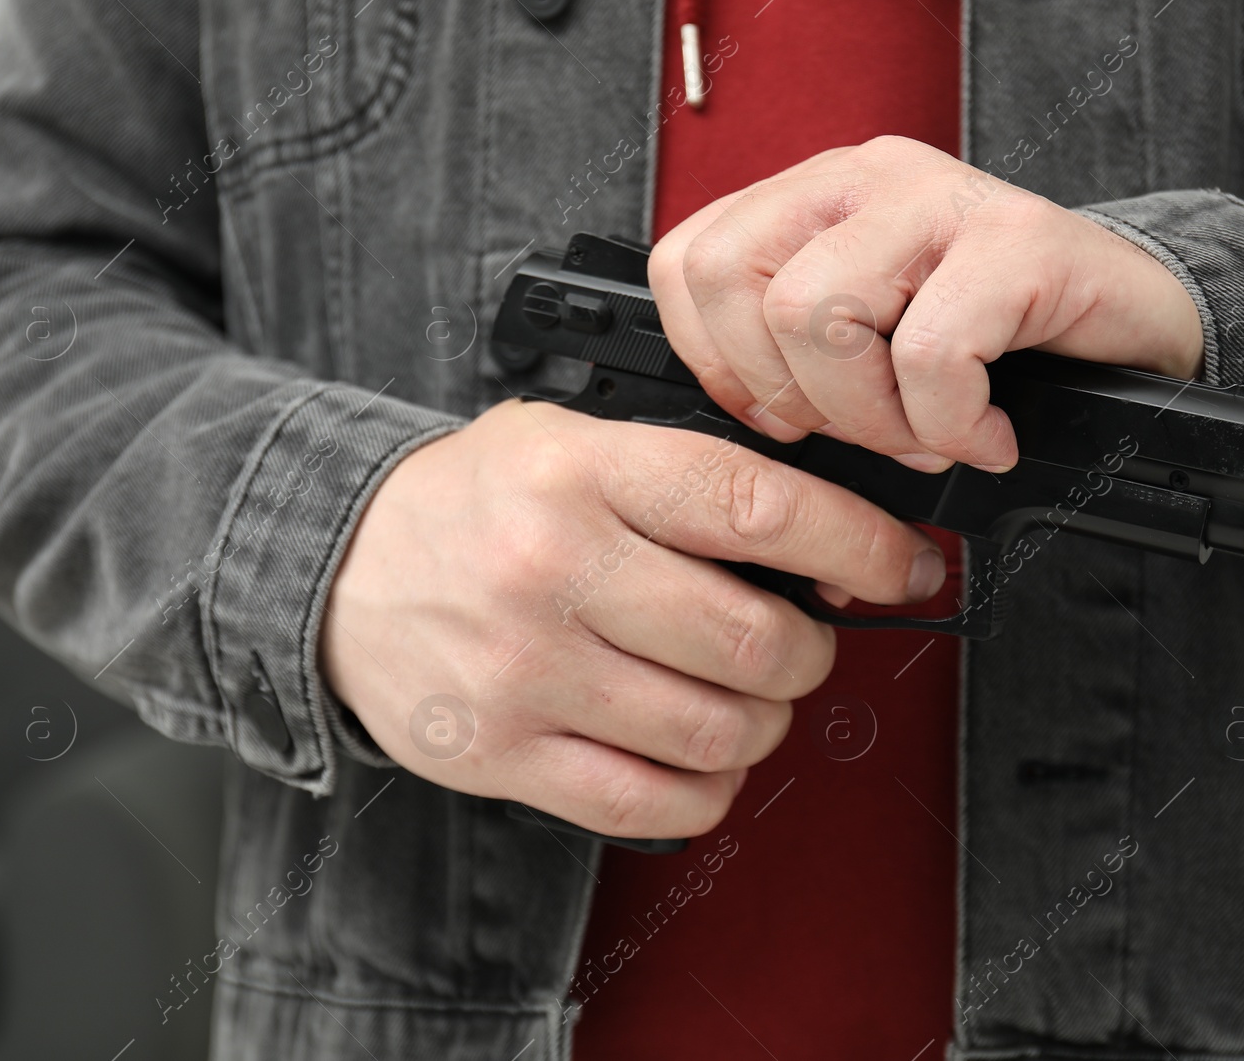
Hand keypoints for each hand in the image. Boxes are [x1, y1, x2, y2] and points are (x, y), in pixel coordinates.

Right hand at [320, 400, 943, 837]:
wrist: (339, 568)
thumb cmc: (475, 504)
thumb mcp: (569, 440)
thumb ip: (686, 475)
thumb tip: (825, 542)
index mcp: (583, 474)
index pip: (759, 507)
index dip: (859, 545)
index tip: (904, 567)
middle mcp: (554, 572)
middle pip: (756, 642)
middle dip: (810, 651)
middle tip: (799, 640)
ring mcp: (526, 673)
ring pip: (717, 732)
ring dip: (762, 723)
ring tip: (739, 696)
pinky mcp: (503, 756)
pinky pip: (654, 802)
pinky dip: (705, 788)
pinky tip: (693, 752)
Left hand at [649, 136, 1204, 471]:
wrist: (1138, 332)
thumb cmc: (995, 349)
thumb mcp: (867, 347)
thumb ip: (792, 359)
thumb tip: (746, 425)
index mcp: (812, 201)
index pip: (688, 261)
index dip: (718, 362)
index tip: (782, 415)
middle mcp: (863, 181)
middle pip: (736, 284)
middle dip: (791, 396)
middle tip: (865, 431)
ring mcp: (939, 199)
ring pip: (817, 313)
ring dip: (871, 417)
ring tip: (929, 434)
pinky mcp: (1017, 239)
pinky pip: (929, 352)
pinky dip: (951, 424)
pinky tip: (986, 434)